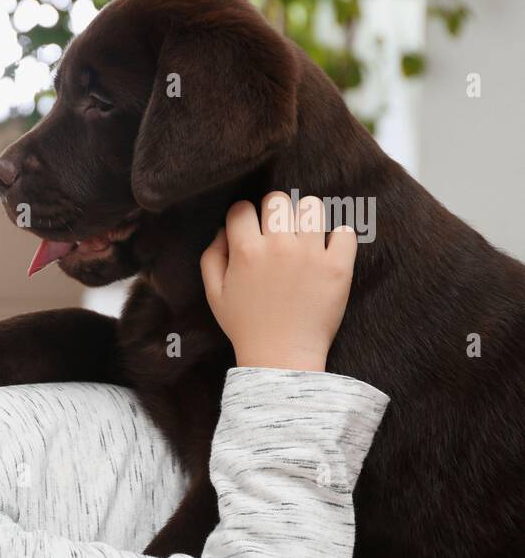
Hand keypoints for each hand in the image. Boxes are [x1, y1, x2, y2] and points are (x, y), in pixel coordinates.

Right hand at [200, 191, 357, 371]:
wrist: (281, 357)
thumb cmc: (245, 326)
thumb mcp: (214, 294)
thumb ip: (212, 256)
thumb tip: (224, 230)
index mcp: (246, 251)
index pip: (242, 208)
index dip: (242, 216)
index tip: (248, 230)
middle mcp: (278, 247)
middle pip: (278, 200)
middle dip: (274, 212)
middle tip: (276, 232)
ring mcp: (311, 255)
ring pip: (313, 207)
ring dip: (306, 218)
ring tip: (304, 236)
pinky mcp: (338, 267)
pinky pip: (345, 232)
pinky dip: (338, 237)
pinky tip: (327, 250)